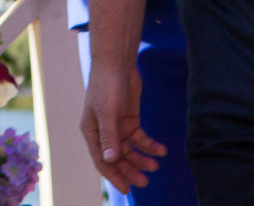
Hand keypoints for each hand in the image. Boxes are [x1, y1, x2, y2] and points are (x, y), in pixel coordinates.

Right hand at [82, 58, 165, 193]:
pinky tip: (161, 150)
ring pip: (130, 150)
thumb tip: (110, 160)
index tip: (127, 189)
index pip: (102, 160)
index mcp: (92, 132)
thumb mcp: (107, 113)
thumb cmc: (106, 86)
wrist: (117, 64)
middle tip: (145, 181)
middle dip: (130, 170)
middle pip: (117, 158)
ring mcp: (118, 127)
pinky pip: (140, 139)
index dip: (113, 175)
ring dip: (141, 159)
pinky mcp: (130, 120)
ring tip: (155, 165)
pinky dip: (150, 145)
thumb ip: (109, 137)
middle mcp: (104, 132)